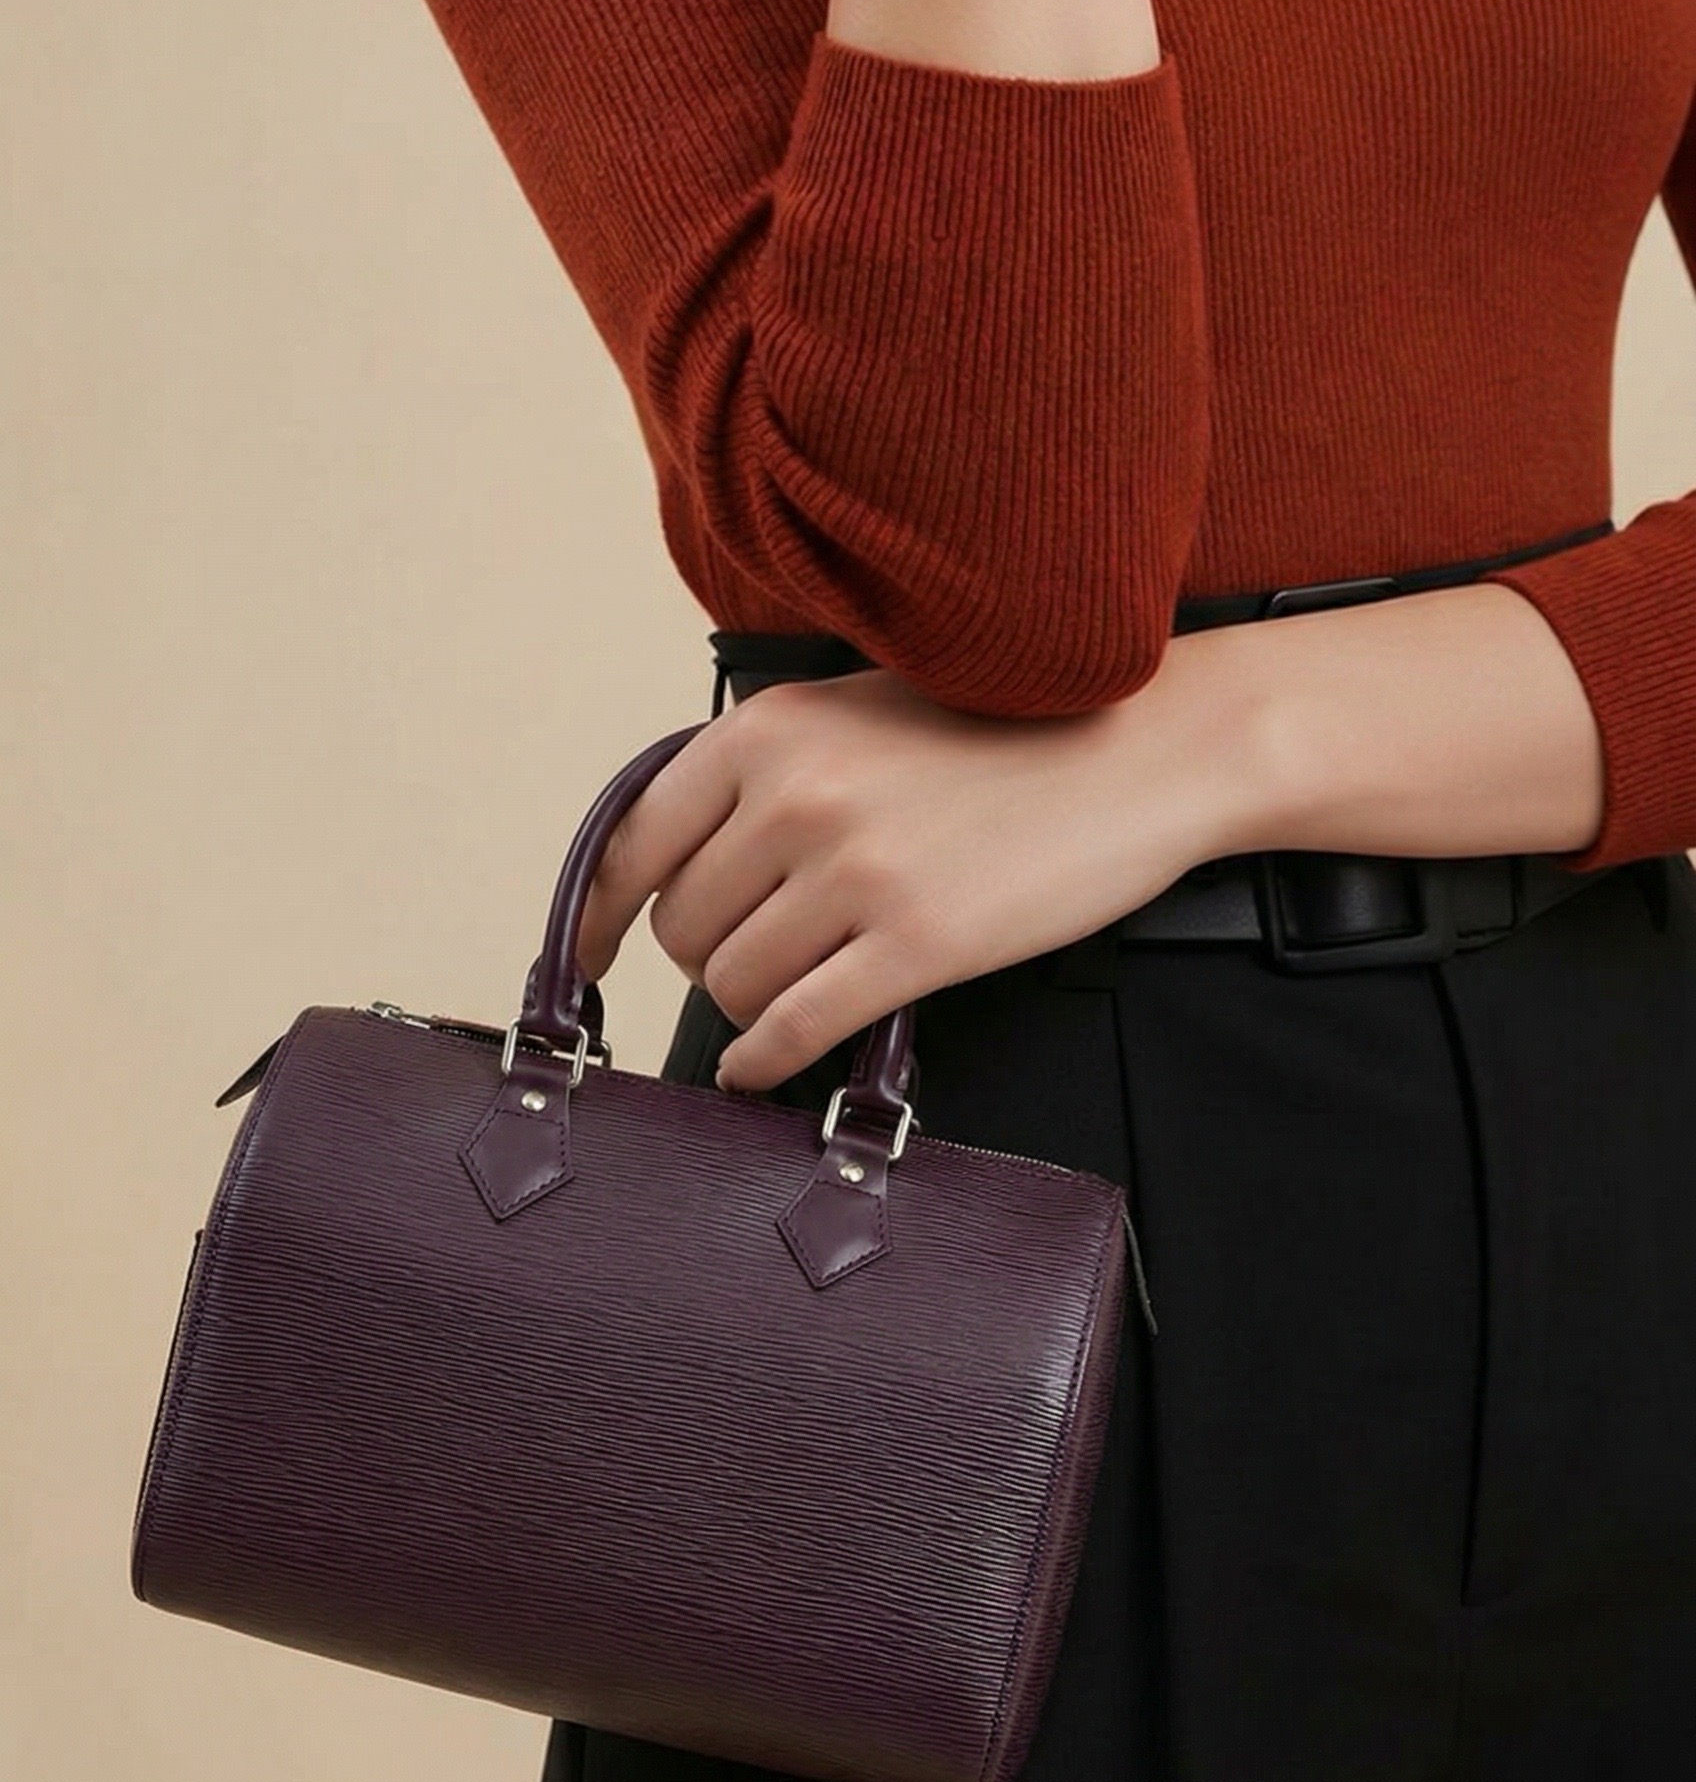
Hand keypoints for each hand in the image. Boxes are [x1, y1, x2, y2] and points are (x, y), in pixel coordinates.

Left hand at [576, 648, 1264, 1092]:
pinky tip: (762, 1071)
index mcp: (768, 731)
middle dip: (707, 957)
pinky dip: (764, 1062)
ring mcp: (856, 874)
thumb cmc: (1005, 730)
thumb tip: (684, 855)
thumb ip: (770, 767)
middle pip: (684, 927)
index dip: (606, 914)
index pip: (636, 842)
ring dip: (749, 1006)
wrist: (1144, 747)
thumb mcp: (860, 710)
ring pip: (733, 984)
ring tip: (795, 994)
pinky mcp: (918, 944)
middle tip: (757, 959)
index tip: (598, 953)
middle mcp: (797, 797)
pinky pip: (795, 1029)